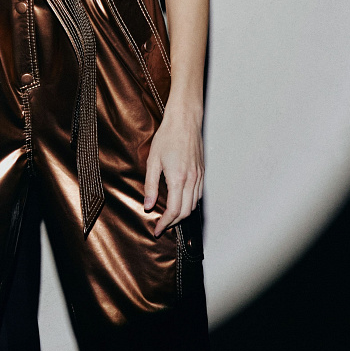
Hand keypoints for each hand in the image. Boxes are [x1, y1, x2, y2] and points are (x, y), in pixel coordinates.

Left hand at [143, 103, 203, 236]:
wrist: (184, 121)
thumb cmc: (167, 137)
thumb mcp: (153, 161)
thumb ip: (150, 185)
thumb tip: (148, 205)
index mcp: (178, 178)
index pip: (173, 210)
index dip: (165, 223)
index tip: (157, 229)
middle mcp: (191, 180)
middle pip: (185, 212)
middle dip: (173, 222)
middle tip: (162, 226)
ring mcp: (199, 176)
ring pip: (194, 205)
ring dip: (182, 215)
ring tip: (170, 217)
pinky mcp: (202, 172)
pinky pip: (198, 195)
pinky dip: (190, 204)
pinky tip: (181, 203)